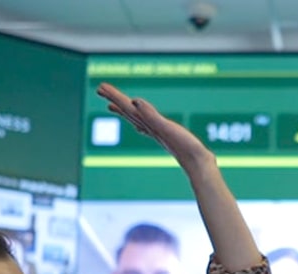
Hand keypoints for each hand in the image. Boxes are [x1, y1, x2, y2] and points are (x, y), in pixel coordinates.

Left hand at [96, 82, 212, 169]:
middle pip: (128, 111)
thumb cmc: (183, 146)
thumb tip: (134, 101)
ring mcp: (156, 132)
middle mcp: (149, 128)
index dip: (114, 96)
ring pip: (135, 118)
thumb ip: (150, 115)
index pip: (127, 107)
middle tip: (100, 89)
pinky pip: (147, 126)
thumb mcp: (166, 128)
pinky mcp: (165, 136)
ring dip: (124, 110)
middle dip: (115, 99)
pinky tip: (139, 123)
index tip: (101, 87)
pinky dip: (141, 121)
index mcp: (148, 124)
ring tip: (112, 105)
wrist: (197, 163)